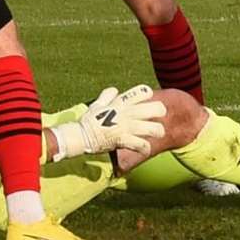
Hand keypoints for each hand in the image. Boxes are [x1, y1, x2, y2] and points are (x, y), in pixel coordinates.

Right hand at [50, 84, 166, 160]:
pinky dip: (144, 148)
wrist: (79, 136)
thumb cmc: (88, 121)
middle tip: (157, 118)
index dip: (148, 95)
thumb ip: (107, 95)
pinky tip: (144, 149)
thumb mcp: (97, 104)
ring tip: (156, 134)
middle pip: (156, 108)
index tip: (147, 100)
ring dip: (157, 132)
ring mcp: (126, 126)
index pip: (143, 91)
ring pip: (153, 128)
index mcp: (121, 102)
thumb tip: (115, 90)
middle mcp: (126, 113)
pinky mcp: (123, 140)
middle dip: (160, 112)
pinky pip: (141, 144)